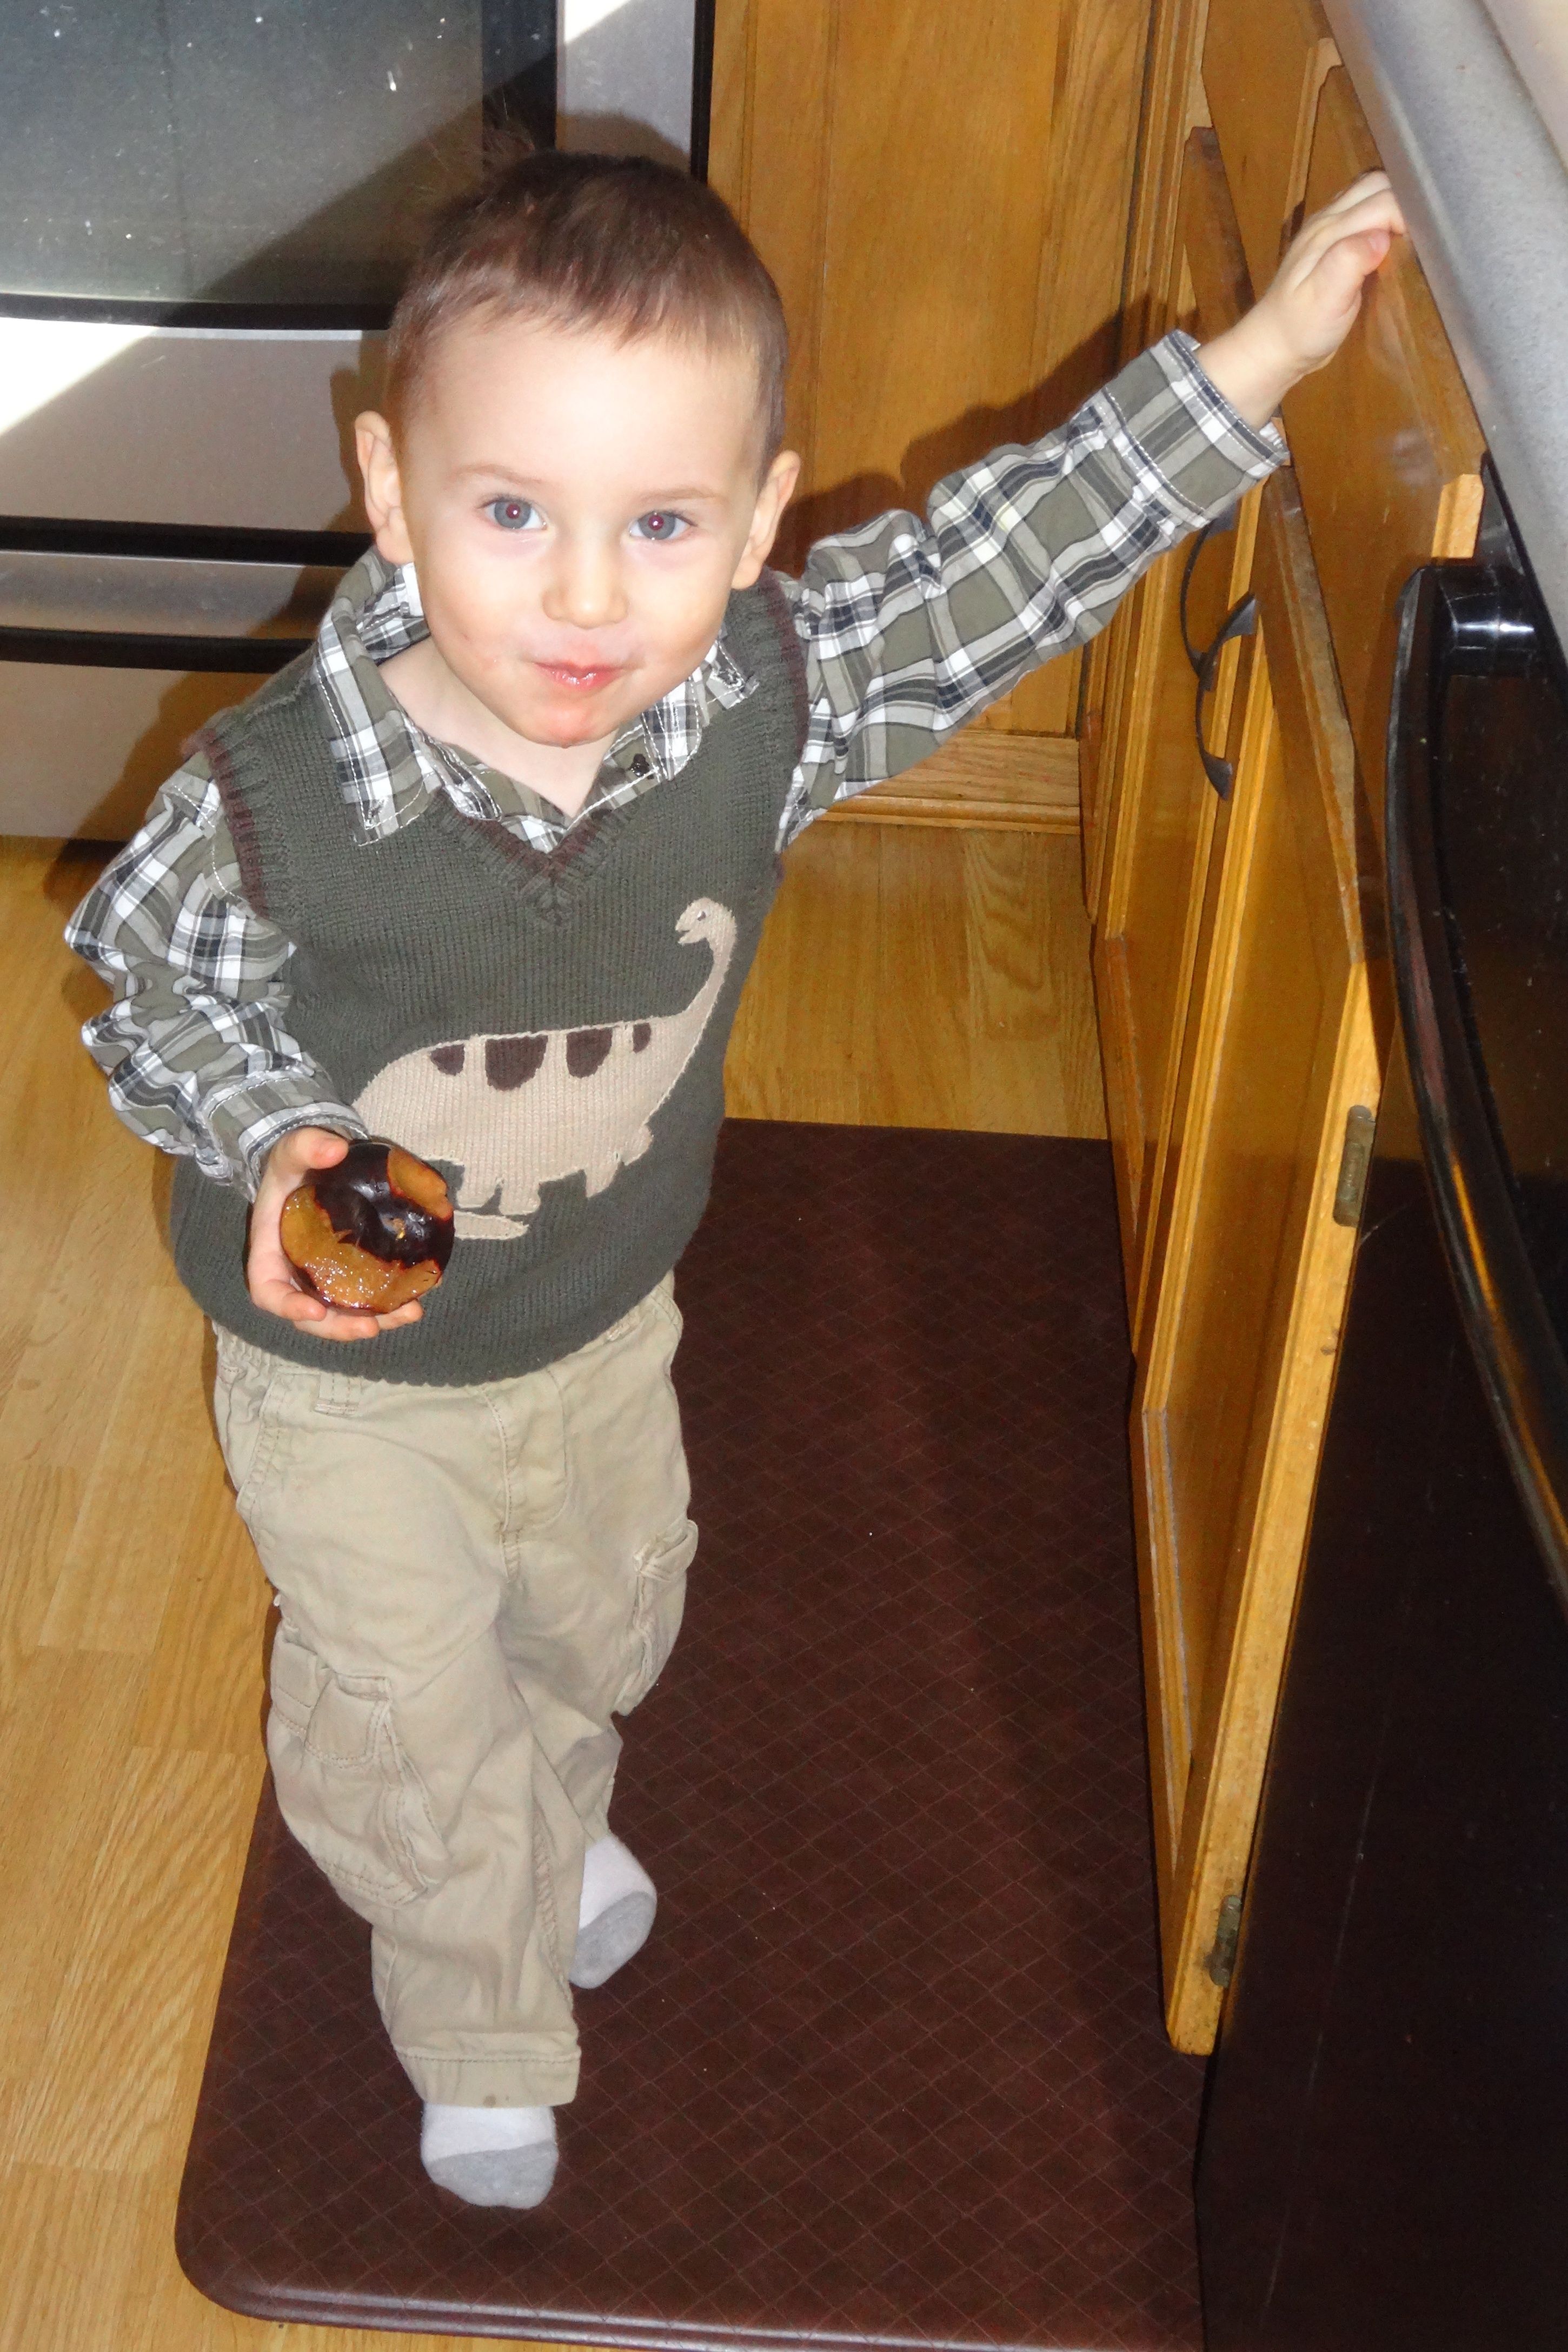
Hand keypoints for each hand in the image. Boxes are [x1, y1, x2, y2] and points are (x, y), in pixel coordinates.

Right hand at [248, 1125, 426, 1342]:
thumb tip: (334, 1149)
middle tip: (371, 1327)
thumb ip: (306, 1145)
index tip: (315, 1311)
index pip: (268, 1291)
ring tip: (409, 1313)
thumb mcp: (292, 1150)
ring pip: (344, 1314)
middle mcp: (296, 1275)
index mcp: (270, 1254)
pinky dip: (391, 1303)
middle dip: (340, 1327)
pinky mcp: (352, 1274)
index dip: (289, 1307)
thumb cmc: (295, 1166)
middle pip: (312, 1317)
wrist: (316, 1169)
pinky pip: (367, 1297)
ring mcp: (325, 1279)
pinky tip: (418, 1296)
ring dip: (376, 1321)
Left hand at [1196, 172, 1406, 428]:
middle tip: (1427, 231)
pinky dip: (1383, 212)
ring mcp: (1327, 226)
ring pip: (1370, 191)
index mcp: (1329, 231)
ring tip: (1415, 229)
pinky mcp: (1331, 239)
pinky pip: (1362, 209)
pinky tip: (1394, 233)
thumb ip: (1349, 262)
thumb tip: (1381, 236)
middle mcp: (1328, 219)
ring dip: (1395, 201)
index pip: (1382, 201)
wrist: (1273, 347)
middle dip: (1406, 199)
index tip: (1427, 241)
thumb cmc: (1301, 329)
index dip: (1409, 214)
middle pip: (1377, 185)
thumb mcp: (1324, 301)